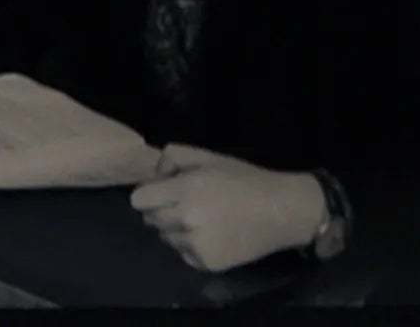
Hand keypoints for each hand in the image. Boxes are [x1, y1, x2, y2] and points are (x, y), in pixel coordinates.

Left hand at [129, 145, 325, 272]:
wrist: (280, 211)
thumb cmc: (244, 179)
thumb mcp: (208, 156)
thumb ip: (174, 157)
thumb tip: (155, 176)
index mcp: (185, 189)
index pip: (139, 200)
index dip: (148, 194)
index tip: (162, 192)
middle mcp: (186, 219)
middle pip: (150, 220)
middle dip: (162, 210)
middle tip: (186, 203)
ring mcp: (195, 244)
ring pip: (166, 238)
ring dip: (176, 229)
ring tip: (202, 219)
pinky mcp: (206, 263)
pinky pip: (183, 254)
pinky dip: (191, 246)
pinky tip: (212, 234)